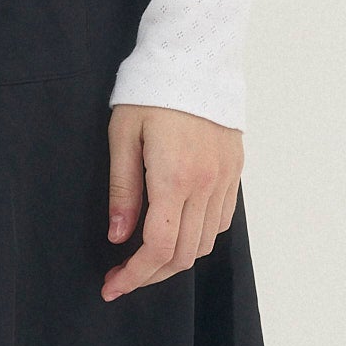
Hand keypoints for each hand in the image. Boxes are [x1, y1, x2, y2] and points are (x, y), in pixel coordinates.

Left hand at [103, 101, 241, 299]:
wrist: (195, 58)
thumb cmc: (150, 92)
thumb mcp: (123, 136)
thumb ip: (123, 190)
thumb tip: (119, 236)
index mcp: (174, 178)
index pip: (158, 247)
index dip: (135, 276)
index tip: (111, 287)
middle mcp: (205, 185)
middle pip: (183, 255)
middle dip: (151, 276)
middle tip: (122, 279)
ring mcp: (224, 180)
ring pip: (205, 242)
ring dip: (175, 261)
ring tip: (146, 260)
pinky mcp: (233, 172)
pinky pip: (220, 221)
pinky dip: (198, 238)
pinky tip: (176, 233)